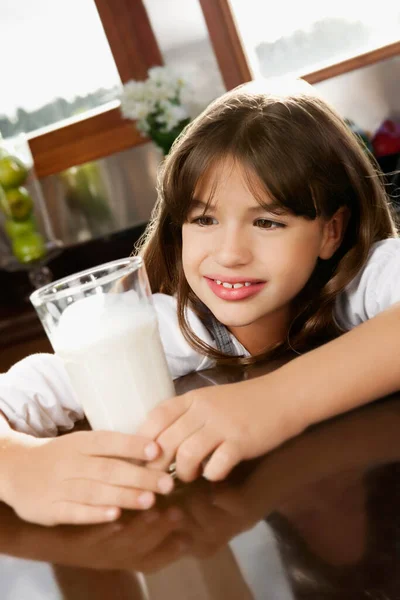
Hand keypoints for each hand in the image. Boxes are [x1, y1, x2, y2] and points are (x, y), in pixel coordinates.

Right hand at [0, 430, 173, 525]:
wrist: (16, 469)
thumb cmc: (62, 456)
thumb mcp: (81, 444)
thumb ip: (111, 449)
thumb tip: (154, 452)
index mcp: (80, 443)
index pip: (108, 441)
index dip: (133, 445)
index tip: (157, 450)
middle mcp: (71, 463)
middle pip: (107, 469)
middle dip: (139, 477)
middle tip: (166, 484)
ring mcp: (59, 486)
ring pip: (94, 491)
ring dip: (123, 496)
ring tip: (149, 500)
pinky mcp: (51, 509)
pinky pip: (74, 512)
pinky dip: (95, 514)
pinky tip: (115, 516)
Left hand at [138, 375, 302, 481]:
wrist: (284, 396)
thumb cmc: (244, 402)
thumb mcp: (210, 400)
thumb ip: (187, 416)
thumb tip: (159, 443)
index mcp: (193, 398)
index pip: (157, 416)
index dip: (143, 439)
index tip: (140, 457)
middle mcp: (204, 409)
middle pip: (167, 440)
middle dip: (158, 465)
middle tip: (159, 478)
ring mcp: (222, 425)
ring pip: (186, 455)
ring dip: (184, 472)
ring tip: (191, 475)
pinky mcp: (241, 442)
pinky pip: (216, 466)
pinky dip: (212, 475)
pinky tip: (216, 472)